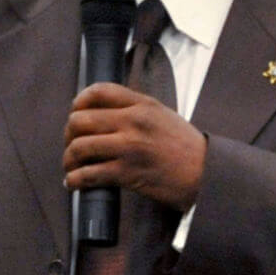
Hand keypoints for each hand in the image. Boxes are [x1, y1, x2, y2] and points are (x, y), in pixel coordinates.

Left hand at [62, 83, 205, 210]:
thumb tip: (102, 114)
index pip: (98, 91)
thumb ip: (135, 110)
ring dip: (68, 159)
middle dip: (69, 135)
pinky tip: (74, 183)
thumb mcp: (162, 116)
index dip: (79, 102)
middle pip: (80, 120)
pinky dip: (75, 180)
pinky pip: (89, 174)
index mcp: (142, 104)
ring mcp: (129, 147)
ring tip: (71, 167)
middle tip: (72, 146)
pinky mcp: (127, 173)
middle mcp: (133, 122)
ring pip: (80, 147)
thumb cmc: (185, 149)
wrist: (206, 175)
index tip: (75, 113)